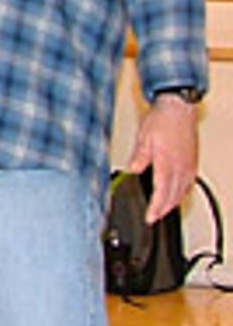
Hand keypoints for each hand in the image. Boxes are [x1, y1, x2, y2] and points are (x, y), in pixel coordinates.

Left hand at [127, 93, 198, 223]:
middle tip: (154, 218)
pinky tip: (177, 194)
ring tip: (163, 210)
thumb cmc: (162, 120)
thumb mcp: (143, 137)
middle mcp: (181, 167)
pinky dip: (182, 193)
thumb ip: (139, 157)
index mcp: (167, 163)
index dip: (155, 208)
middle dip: (163, 210)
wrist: (179, 108)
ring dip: (173, 203)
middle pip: (173, 196)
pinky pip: (189, 183)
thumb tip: (133, 170)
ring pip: (183, 192)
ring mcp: (189, 165)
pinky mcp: (192, 162)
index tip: (150, 217)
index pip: (161, 192)